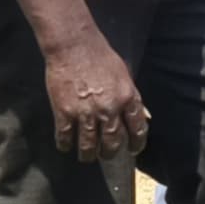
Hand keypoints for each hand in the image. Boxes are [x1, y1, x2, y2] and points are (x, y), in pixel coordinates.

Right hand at [44, 36, 148, 161]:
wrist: (74, 46)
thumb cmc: (101, 56)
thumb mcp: (124, 75)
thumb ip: (130, 97)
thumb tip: (140, 114)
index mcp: (127, 98)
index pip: (137, 128)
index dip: (137, 142)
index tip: (133, 149)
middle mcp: (109, 109)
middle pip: (113, 142)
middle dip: (110, 153)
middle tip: (107, 155)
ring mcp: (86, 113)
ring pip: (89, 145)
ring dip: (88, 154)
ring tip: (87, 156)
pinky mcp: (65, 113)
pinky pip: (65, 137)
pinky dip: (65, 145)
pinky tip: (66, 146)